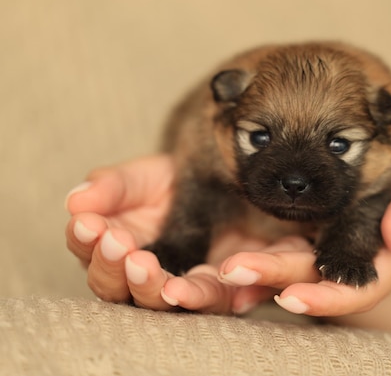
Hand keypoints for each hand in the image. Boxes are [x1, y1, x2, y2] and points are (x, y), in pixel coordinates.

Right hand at [65, 155, 271, 313]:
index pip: (87, 251)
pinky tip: (179, 290)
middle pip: (112, 286)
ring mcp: (177, 287)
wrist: (227, 180)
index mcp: (113, 248)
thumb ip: (111, 187)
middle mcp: (139, 276)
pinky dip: (192, 298)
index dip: (83, 240)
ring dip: (145, 286)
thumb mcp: (142, 176)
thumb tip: (76, 201)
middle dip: (110, 266)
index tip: (88, 223)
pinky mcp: (218, 290)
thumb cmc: (174, 182)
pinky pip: (206, 301)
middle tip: (116, 241)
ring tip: (141, 264)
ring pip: (153, 302)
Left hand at [218, 144, 390, 315]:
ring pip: (295, 264)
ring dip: (260, 269)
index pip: (358, 287)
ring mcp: (335, 244)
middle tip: (233, 272)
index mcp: (389, 258)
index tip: (293, 299)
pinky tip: (230, 252)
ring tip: (222, 268)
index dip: (327, 297)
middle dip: (274, 278)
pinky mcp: (321, 228)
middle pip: (314, 277)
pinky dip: (262, 251)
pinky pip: (289, 243)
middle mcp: (356, 258)